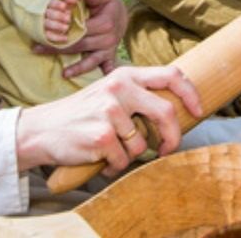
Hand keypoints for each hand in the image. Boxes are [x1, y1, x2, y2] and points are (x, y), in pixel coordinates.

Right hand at [12, 65, 201, 174]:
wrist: (41, 130)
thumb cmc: (81, 114)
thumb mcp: (109, 93)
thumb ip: (137, 94)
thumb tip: (177, 109)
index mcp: (125, 74)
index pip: (170, 74)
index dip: (190, 92)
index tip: (199, 109)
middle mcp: (119, 87)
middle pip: (166, 112)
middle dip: (173, 136)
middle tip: (168, 149)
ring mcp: (110, 110)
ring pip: (142, 143)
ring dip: (130, 155)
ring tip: (110, 150)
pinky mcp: (102, 135)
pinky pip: (123, 159)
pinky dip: (114, 166)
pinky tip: (99, 158)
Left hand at [36, 0, 128, 78]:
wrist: (123, 16)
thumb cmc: (108, 6)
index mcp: (104, 24)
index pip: (79, 30)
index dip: (63, 31)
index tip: (46, 34)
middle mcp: (107, 39)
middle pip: (79, 45)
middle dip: (58, 48)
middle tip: (38, 50)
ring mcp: (108, 49)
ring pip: (90, 60)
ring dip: (77, 68)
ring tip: (64, 74)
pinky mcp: (109, 55)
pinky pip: (106, 66)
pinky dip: (105, 72)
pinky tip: (101, 82)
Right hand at [43, 0, 75, 43]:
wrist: (49, 26)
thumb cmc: (59, 12)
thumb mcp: (63, 5)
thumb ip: (68, 2)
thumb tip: (74, 0)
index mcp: (47, 5)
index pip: (50, 3)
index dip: (57, 4)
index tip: (64, 6)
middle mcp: (43, 14)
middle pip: (49, 13)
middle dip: (58, 15)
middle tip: (68, 18)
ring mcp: (41, 24)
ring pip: (47, 24)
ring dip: (57, 26)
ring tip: (66, 27)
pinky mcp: (42, 34)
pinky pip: (48, 36)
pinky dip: (56, 37)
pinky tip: (65, 38)